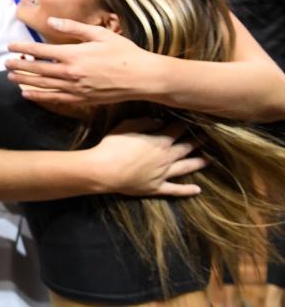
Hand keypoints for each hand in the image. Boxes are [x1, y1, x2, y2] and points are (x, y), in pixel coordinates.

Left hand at [6, 17, 153, 104]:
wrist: (142, 77)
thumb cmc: (123, 52)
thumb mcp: (100, 34)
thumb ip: (73, 28)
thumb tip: (51, 22)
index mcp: (74, 55)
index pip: (41, 51)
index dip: (23, 49)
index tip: (10, 47)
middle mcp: (71, 73)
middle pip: (38, 70)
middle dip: (19, 66)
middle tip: (5, 63)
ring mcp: (75, 88)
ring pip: (43, 85)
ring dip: (25, 81)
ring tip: (10, 77)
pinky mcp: (81, 99)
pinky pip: (55, 99)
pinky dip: (39, 96)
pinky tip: (28, 94)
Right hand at [87, 118, 205, 196]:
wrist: (104, 170)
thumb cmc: (112, 145)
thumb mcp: (126, 126)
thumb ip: (145, 122)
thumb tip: (159, 121)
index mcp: (159, 141)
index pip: (176, 130)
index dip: (185, 125)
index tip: (193, 121)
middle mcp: (166, 158)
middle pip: (185, 148)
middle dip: (196, 141)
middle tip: (207, 138)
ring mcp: (163, 174)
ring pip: (185, 168)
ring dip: (198, 163)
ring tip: (209, 160)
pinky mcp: (156, 188)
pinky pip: (175, 190)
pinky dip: (187, 190)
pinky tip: (197, 190)